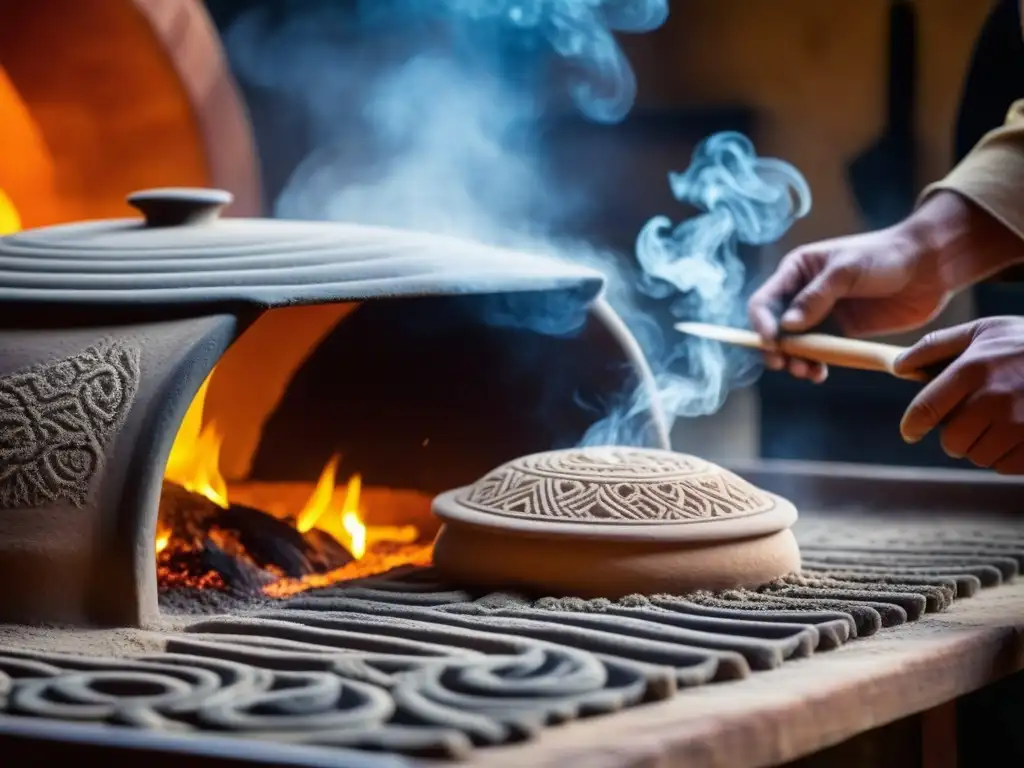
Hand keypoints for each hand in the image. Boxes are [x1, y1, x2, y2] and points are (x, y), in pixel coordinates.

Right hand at [747, 191, 1014, 381]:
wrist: (930, 266)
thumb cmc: (886, 256)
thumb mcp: (847, 270)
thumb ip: (815, 297)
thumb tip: (786, 327)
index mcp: (797, 270)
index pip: (764, 300)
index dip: (761, 323)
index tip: (771, 342)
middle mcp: (802, 294)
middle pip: (774, 328)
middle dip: (776, 349)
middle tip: (785, 365)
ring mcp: (822, 315)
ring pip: (795, 345)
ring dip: (794, 361)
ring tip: (807, 372)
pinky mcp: (841, 332)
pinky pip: (819, 353)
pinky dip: (814, 365)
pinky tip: (820, 373)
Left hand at [894, 316, 1023, 473]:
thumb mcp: (983, 331)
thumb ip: (935, 347)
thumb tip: (898, 366)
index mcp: (973, 369)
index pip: (926, 410)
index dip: (912, 426)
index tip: (910, 432)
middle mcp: (995, 399)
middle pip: (952, 441)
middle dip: (955, 434)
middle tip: (970, 420)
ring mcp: (1022, 425)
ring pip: (978, 456)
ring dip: (982, 445)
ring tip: (1000, 422)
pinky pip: (1005, 465)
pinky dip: (1006, 455)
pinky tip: (1019, 433)